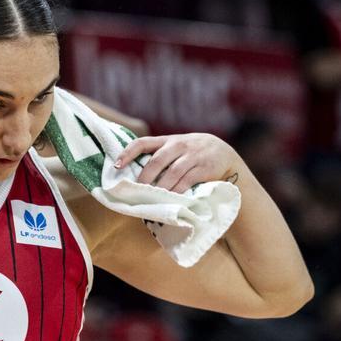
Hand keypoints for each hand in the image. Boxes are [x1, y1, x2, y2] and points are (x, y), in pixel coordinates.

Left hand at [114, 133, 240, 192]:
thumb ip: (159, 156)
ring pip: (172, 173)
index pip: (142, 143)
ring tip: (152, 199)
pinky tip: (171, 200)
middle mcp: (178, 145)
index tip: (116, 166)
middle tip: (137, 191)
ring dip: (161, 188)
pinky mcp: (204, 168)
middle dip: (145, 177)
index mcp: (167, 140)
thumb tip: (133, 176)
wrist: (224, 153)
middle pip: (157, 161)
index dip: (128, 153)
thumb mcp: (176, 148)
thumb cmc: (192, 154)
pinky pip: (187, 181)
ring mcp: (192, 156)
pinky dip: (178, 192)